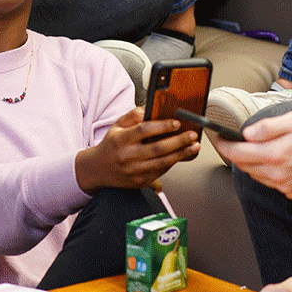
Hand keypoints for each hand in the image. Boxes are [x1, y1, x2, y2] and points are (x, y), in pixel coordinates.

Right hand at [75, 107, 199, 191]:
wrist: (98, 170)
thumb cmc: (111, 145)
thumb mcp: (117, 126)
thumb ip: (132, 116)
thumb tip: (148, 109)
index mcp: (121, 139)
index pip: (144, 130)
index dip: (162, 126)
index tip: (176, 123)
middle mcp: (127, 156)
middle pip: (157, 148)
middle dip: (178, 141)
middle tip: (192, 135)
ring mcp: (134, 171)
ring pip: (162, 162)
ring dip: (181, 154)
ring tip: (193, 146)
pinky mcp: (139, 182)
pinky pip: (160, 172)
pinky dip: (172, 163)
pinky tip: (181, 155)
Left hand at [214, 108, 291, 198]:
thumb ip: (268, 127)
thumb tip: (247, 134)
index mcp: (276, 155)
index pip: (238, 154)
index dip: (225, 146)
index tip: (220, 139)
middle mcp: (278, 174)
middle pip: (244, 166)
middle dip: (237, 154)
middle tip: (236, 141)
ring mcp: (284, 185)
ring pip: (256, 175)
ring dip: (252, 163)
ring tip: (259, 149)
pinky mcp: (291, 192)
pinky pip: (270, 182)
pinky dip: (266, 172)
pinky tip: (275, 161)